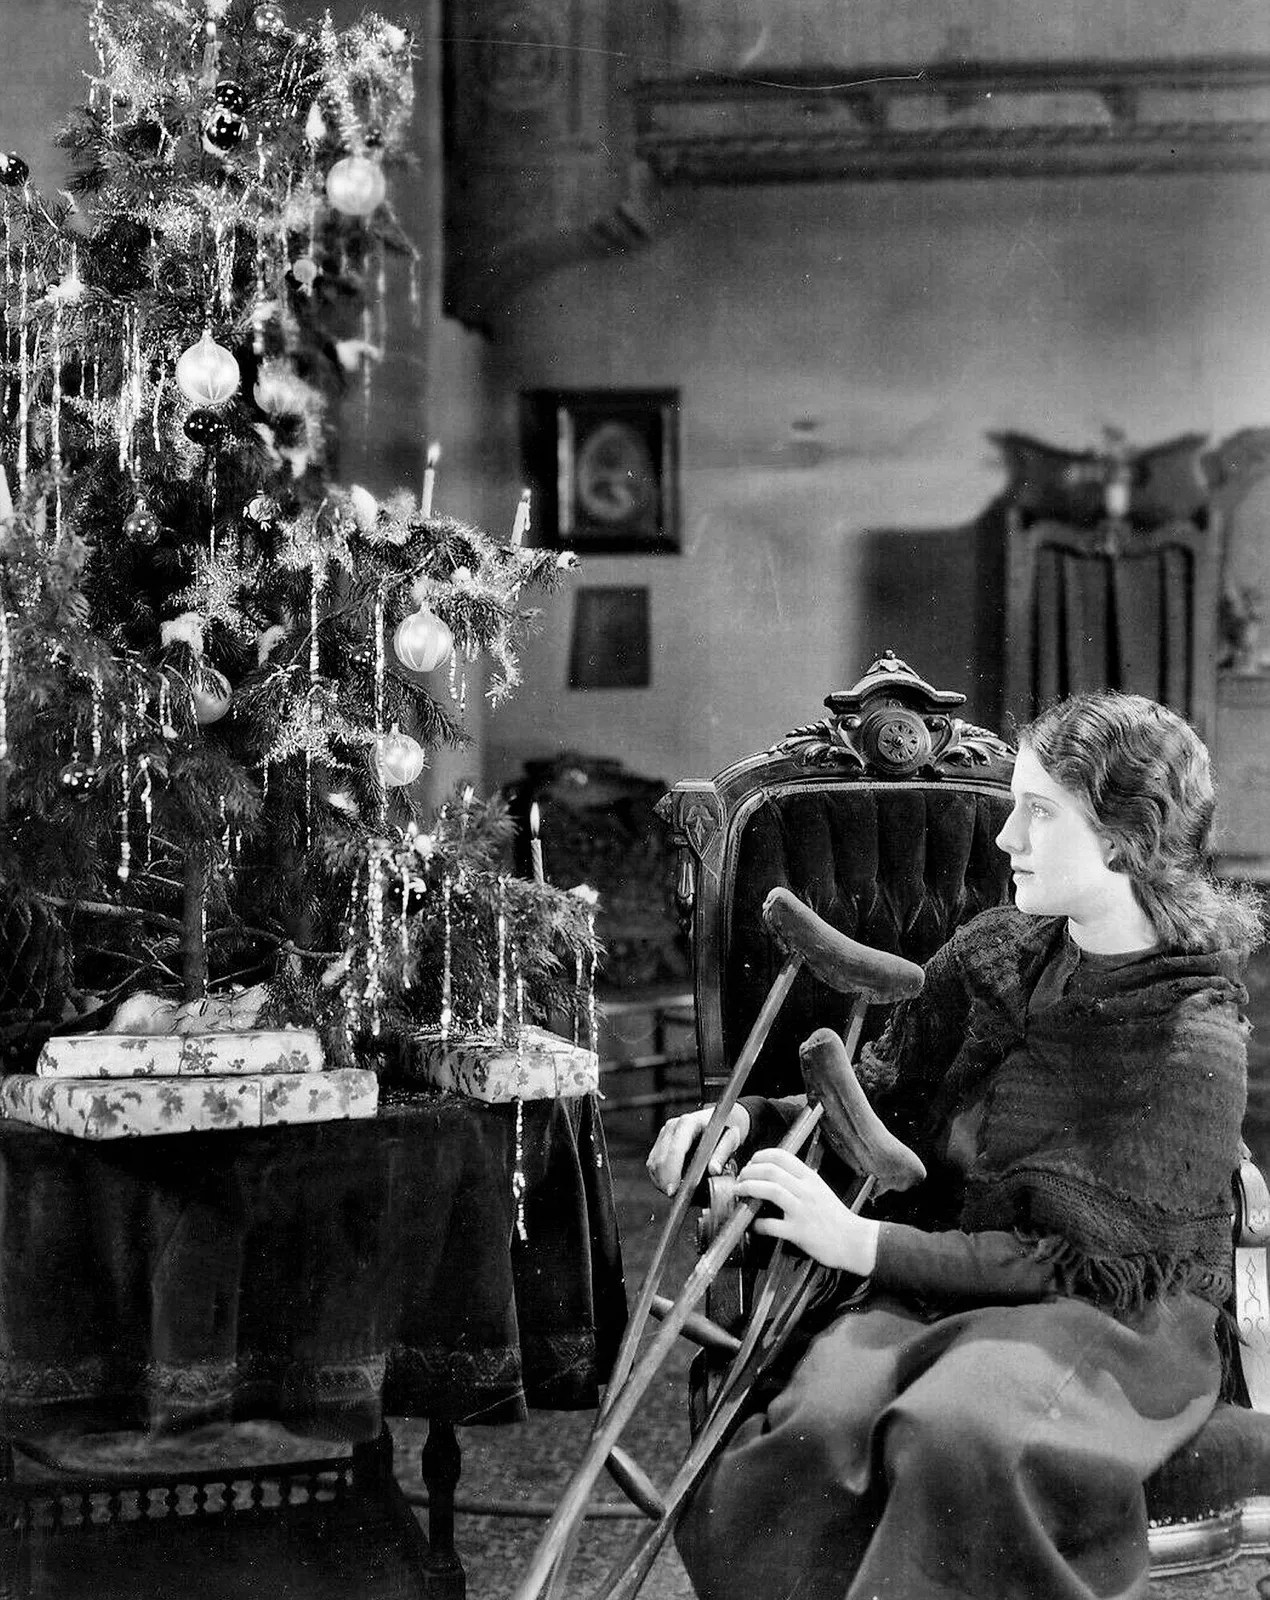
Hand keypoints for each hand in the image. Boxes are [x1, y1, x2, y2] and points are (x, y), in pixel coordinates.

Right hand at [646, 1104, 751, 1195]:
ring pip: (653, 1163)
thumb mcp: (730, 1139)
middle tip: (676, 1198)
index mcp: (688, 1123)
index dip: (672, 1172)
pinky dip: (659, 1177)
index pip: (675, 1150)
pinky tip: (671, 1185)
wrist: (717, 1120)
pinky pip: (653, 1163)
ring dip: (661, 1181)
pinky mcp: (660, 1142)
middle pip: (660, 1159)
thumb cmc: (723, 1130)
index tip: (674, 1190)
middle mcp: (672, 1126)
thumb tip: (713, 1169)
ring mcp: (664, 1134)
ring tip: (676, 1193)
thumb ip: (722, 1154)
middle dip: (665, 1182)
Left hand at [735, 1147, 879, 1275]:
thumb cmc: (837, 1217)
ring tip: (739, 1192)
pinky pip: (772, 1225)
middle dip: (749, 1171)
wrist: (855, 1241)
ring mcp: (802, 1211)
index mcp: (811, 1178)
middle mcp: (806, 1191)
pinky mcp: (799, 1232)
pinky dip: (758, 1223)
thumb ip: (800, 1181)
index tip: (752, 1162)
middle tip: (741, 1178)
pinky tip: (753, 1224)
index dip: (761, 1156)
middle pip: (771, 1170)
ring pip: (770, 1190)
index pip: (782, 1156)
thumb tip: (775, 1175)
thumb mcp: (821, 1190)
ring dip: (749, 1188)